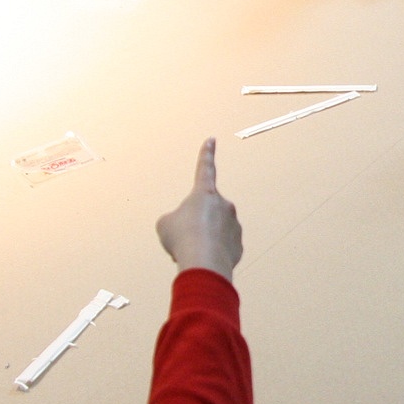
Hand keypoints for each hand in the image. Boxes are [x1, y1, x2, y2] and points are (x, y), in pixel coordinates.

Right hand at [156, 138, 242, 279]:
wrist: (204, 263)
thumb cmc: (182, 238)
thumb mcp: (165, 225)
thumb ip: (175, 220)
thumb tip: (185, 228)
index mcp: (204, 193)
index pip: (205, 168)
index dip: (206, 154)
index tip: (211, 140)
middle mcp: (223, 204)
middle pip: (205, 212)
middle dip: (194, 224)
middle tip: (183, 238)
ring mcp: (234, 224)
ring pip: (213, 232)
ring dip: (202, 240)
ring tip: (193, 251)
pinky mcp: (238, 245)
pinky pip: (222, 247)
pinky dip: (212, 254)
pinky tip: (205, 261)